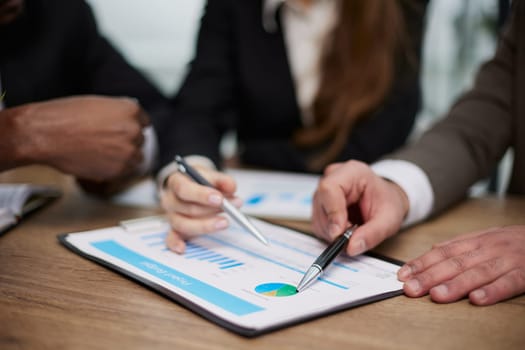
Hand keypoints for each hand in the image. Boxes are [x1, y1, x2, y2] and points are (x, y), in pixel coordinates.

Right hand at [0, 95, 148, 180]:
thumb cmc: (64, 117)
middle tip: (105, 142)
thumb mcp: (97, 104)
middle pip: (139, 140)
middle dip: (126, 142)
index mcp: (131, 110)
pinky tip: (97, 160)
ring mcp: (128, 151)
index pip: (143, 121)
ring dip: (123, 157)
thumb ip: (118, 113)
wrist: (45, 135)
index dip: (131, 126)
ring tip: (101, 153)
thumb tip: (127, 122)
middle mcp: (134, 130)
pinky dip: (114, 168)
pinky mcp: (119, 170)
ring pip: (135, 157)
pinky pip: (124, 171)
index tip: (123, 131)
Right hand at [160, 166, 240, 252]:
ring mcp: (171, 216)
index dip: (201, 195)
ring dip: (205, 225)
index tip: (219, 199)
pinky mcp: (174, 229)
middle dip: (211, 210)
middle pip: (187, 208)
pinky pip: (171, 238)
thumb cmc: (198, 181)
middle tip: (230, 208)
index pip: (184, 189)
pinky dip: (175, 244)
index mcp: (176, 182)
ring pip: (183, 224)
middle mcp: (170, 200)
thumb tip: (231, 187)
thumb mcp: (210, 175)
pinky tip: (183, 248)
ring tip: (224, 222)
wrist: (188, 185)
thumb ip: (221, 180)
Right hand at [312, 160, 408, 254]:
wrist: (385, 200)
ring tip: (352, 232)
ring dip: (332, 232)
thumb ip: (372, 234)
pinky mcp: (319, 203)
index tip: (338, 233)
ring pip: (317, 216)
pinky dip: (330, 233)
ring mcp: (324, 190)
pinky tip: (345, 230)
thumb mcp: (389, 220)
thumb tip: (351, 247)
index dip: (332, 212)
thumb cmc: (387, 203)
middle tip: (351, 238)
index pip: (330, 188)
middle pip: (321, 204)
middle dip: (334, 227)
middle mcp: (333, 177)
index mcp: (352, 172)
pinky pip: (317, 223)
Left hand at [398, 225, 524, 304]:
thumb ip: (459, 246)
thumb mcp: (484, 238)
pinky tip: (477, 299)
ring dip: (455, 285)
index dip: (421, 264)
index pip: (442, 252)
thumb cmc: (512, 242)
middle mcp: (487, 249)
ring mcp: (506, 260)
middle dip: (429, 277)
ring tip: (436, 295)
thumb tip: (430, 252)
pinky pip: (508, 283)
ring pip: (477, 273)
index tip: (402, 275)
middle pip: (455, 263)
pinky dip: (492, 291)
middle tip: (410, 289)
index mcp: (475, 241)